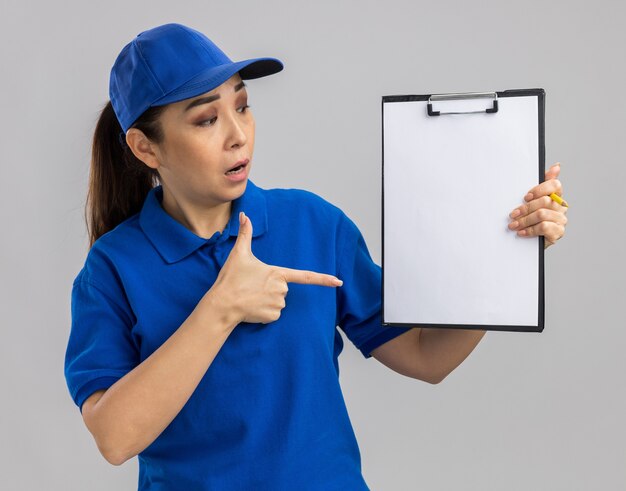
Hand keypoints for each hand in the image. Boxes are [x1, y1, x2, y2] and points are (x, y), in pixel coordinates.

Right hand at [210, 211, 342, 324]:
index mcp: (278, 273)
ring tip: (250, 297)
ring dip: (266, 300)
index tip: (339, 282)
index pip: (306, 276)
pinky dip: (263, 312)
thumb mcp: (239, 254)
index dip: (323, 279)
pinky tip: (252, 307)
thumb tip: (244, 215)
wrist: (222, 304)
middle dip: (271, 288)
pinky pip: (273, 314)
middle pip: (283, 288)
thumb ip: (245, 234)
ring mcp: (278, 304)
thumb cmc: (231, 278)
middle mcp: (282, 289)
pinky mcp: (272, 317)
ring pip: (278, 302)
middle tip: (252, 286)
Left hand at [508, 162, 567, 248]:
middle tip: (512, 214)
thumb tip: (557, 166)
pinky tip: (521, 232)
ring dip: (524, 220)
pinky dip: (530, 230)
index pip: (555, 185)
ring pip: (542, 214)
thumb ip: (541, 183)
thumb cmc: (531, 218)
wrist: (530, 241)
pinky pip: (543, 227)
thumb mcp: (532, 200)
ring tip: (513, 225)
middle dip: (525, 208)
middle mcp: (561, 207)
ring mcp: (561, 220)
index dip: (540, 189)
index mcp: (556, 195)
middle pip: (545, 201)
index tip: (526, 197)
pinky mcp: (558, 232)